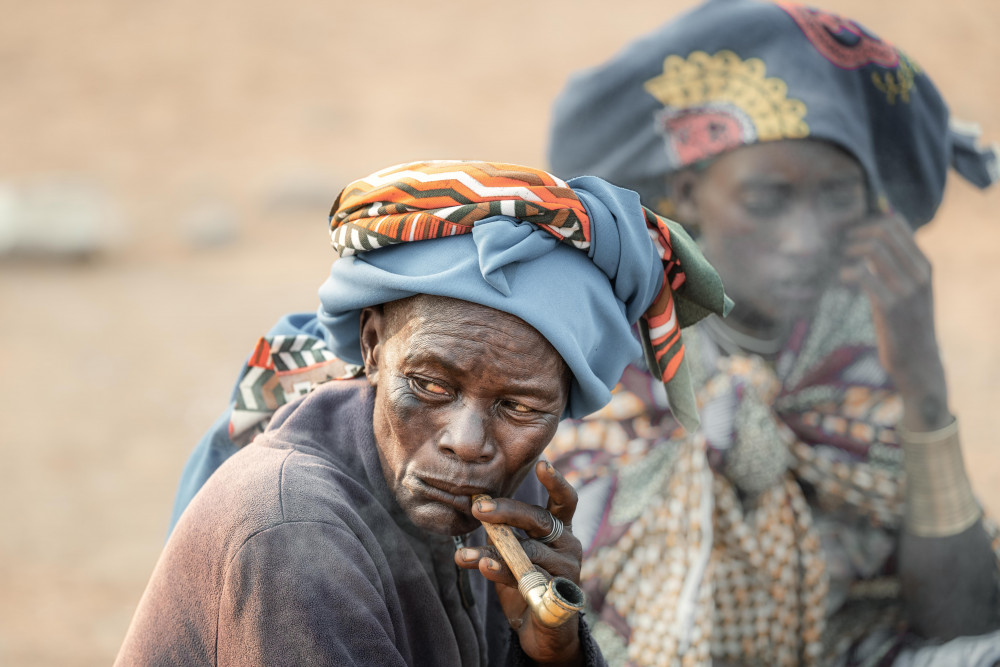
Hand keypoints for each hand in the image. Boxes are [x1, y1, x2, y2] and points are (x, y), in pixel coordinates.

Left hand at [454, 460, 583, 665]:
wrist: (541, 632)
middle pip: (539, 520)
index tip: (542, 464)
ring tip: (465, 552)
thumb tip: (474, 509)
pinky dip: (499, 571)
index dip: (555, 482)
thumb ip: (500, 535)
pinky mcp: (559, 593)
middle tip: (478, 508)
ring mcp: (568, 570)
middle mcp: (569, 545)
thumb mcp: (512, 554)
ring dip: (492, 549)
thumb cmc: (525, 583)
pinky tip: (481, 565)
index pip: (564, 501)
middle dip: (507, 512)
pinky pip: (525, 577)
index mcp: (560, 530)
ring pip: (527, 551)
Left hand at [839, 213, 950, 429]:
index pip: (897, 223)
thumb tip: (873, 237)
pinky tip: (842, 278)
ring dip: (849, 250)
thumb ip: (899, 265)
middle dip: (855, 232)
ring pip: (874, 249)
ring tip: (840, 262)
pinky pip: (864, 275)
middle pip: (883, 231)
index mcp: (924, 264)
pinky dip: (847, 272)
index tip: (850, 231)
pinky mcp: (890, 307)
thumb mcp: (911, 289)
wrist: (918, 361)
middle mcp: (919, 273)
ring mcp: (907, 289)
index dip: (868, 221)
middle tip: (841, 245)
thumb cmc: (907, 322)